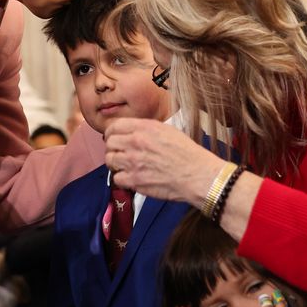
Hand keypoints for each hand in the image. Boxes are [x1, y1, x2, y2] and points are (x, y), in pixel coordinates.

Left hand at [103, 118, 222, 205]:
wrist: (197, 175)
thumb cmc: (187, 154)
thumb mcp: (168, 131)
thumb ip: (147, 129)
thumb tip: (132, 132)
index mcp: (145, 128)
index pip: (115, 126)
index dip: (112, 133)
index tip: (113, 138)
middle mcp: (136, 142)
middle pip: (109, 143)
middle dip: (113, 148)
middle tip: (120, 154)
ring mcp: (133, 162)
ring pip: (110, 160)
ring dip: (116, 164)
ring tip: (125, 167)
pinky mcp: (135, 180)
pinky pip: (117, 178)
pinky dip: (122, 179)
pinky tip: (131, 178)